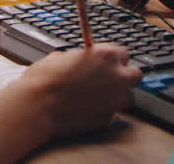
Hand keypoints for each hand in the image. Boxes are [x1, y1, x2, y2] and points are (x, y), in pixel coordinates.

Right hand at [18, 44, 141, 137]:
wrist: (37, 106)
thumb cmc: (44, 79)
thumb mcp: (63, 56)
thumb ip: (82, 58)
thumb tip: (85, 61)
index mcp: (105, 55)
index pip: (124, 54)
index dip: (115, 60)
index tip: (108, 65)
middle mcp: (115, 76)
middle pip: (136, 75)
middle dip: (125, 77)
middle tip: (111, 81)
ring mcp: (114, 99)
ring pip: (129, 98)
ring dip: (118, 97)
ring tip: (99, 98)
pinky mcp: (107, 118)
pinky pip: (112, 114)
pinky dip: (103, 112)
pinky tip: (87, 110)